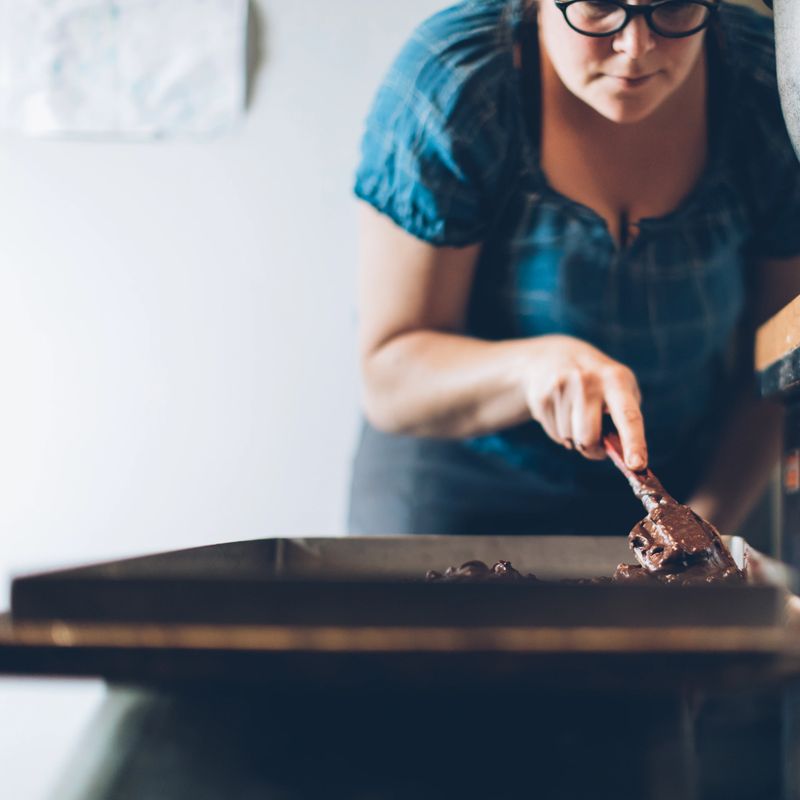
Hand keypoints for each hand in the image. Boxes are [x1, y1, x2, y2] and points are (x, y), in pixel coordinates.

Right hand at [521, 335, 647, 469]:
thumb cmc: (598, 383)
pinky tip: (561, 412)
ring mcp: (561, 388)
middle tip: (595, 444)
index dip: (634, 442)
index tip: (637, 465)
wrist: (554, 357)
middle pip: (588, 437)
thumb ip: (626, 420)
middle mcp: (587, 381)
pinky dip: (561, 432)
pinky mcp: (542, 397)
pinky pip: (555, 435)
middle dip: (592, 449)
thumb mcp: (619, 389)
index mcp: (616, 379)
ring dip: (574, 437)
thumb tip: (623, 457)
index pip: (628, 416)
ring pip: (569, 439)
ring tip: (574, 415)